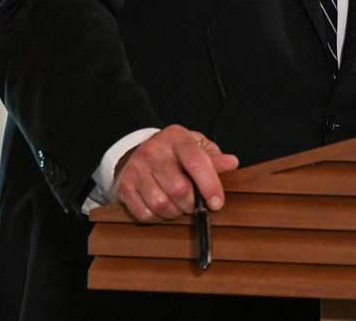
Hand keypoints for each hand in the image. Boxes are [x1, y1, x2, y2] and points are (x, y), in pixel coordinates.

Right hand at [112, 124, 237, 222]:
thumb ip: (214, 157)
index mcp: (176, 138)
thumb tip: (231, 164)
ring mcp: (136, 169)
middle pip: (179, 188)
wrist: (138, 150)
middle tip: (196, 205)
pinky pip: (144, 213)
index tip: (217, 203)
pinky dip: (158, 218)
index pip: (197, 162)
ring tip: (180, 206)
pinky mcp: (124, 187)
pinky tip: (164, 209)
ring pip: (161, 204)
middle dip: (192, 204)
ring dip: (175, 212)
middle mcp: (153, 151)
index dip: (210, 185)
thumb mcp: (196, 146)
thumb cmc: (175, 152)